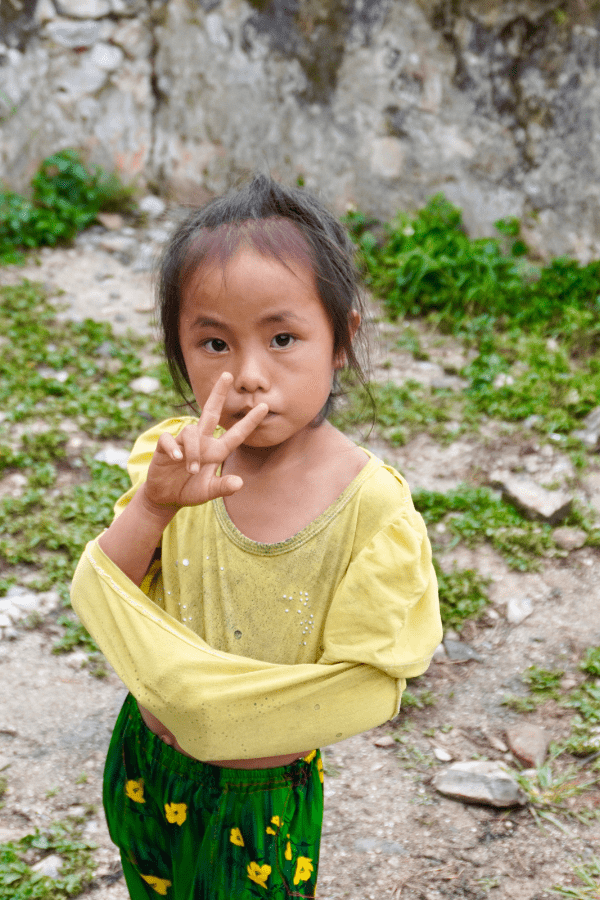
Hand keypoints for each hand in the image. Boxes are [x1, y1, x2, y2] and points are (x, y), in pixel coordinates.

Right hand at [142, 373, 267, 510]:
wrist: (164, 497)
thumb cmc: (189, 490)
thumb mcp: (208, 492)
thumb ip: (222, 487)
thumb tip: (239, 483)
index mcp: (215, 451)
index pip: (235, 434)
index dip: (250, 421)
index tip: (264, 406)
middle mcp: (200, 441)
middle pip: (210, 412)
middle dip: (219, 394)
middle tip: (228, 375)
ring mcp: (182, 442)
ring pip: (191, 432)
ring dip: (194, 451)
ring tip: (192, 470)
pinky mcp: (163, 447)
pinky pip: (169, 440)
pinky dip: (174, 447)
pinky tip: (177, 458)